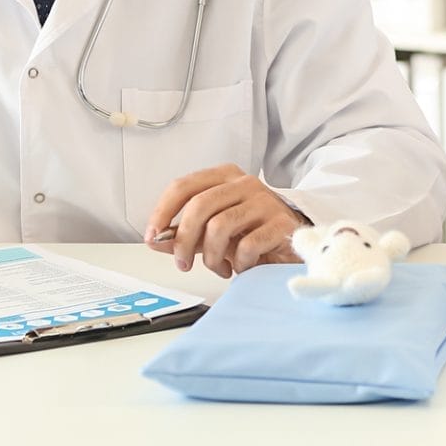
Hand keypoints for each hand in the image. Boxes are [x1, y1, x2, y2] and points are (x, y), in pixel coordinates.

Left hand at [145, 164, 305, 277]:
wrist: (292, 243)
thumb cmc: (250, 234)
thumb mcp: (212, 232)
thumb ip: (183, 234)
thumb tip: (155, 240)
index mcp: (224, 177)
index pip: (183, 186)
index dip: (163, 212)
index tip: (153, 236)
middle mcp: (245, 183)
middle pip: (199, 205)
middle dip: (184, 240)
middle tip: (182, 263)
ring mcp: (265, 201)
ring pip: (220, 226)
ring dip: (212, 257)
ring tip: (219, 268)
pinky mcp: (281, 223)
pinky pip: (247, 245)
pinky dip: (238, 263)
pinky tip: (241, 267)